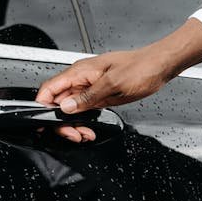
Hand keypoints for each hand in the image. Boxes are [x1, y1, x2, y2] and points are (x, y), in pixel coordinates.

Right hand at [35, 49, 172, 141]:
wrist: (158, 66)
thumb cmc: (141, 68)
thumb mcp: (113, 84)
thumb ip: (88, 96)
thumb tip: (67, 107)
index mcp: (80, 72)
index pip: (50, 88)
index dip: (43, 105)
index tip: (45, 122)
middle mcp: (82, 79)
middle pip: (58, 102)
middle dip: (62, 121)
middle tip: (74, 133)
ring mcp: (90, 87)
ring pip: (70, 108)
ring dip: (73, 124)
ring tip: (84, 134)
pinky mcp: (99, 94)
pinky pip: (83, 109)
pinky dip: (84, 121)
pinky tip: (90, 129)